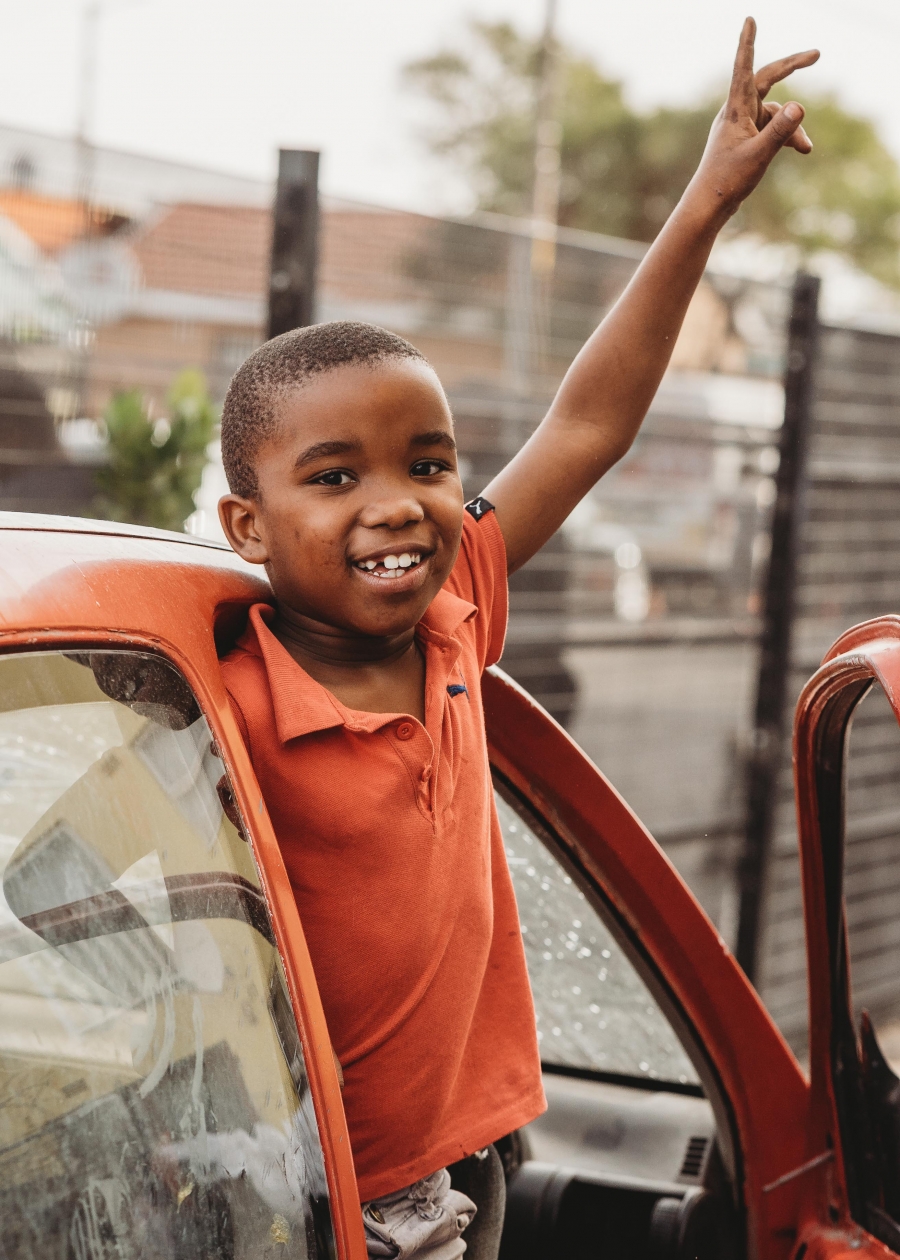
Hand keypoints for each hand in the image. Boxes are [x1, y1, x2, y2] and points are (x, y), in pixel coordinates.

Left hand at [690, 17, 818, 223]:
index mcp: (736, 109)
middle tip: (817, 54)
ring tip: (806, 149)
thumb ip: (780, 131)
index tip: (749, 20)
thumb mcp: (759, 154)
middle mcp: (738, 112)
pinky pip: (772, 128)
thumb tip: (800, 107)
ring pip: (776, 114)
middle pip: (768, 80)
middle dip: (792, 67)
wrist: (710, 204)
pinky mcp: (746, 139)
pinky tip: (802, 150)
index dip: (748, 43)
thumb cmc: (729, 180)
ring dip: (793, 128)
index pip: (745, 68)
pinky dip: (787, 136)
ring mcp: (742, 125)